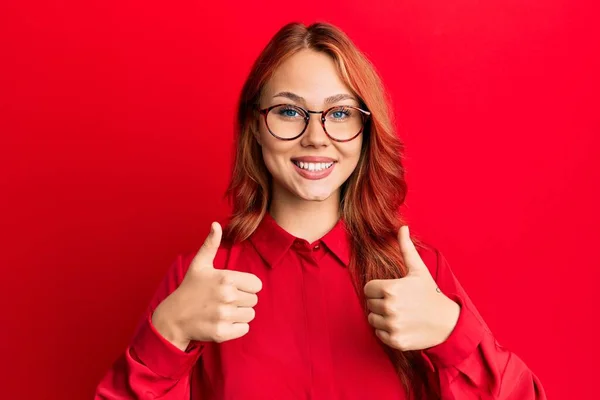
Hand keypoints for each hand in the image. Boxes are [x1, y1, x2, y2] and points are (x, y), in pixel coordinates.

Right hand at [152, 222, 262, 349]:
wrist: (173, 318)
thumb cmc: (190, 288)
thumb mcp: (199, 264)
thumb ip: (211, 244)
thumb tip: (216, 224)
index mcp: (226, 278)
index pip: (257, 285)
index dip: (246, 286)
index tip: (233, 288)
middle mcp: (227, 297)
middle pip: (254, 300)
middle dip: (242, 300)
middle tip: (225, 300)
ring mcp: (224, 316)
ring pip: (250, 315)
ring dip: (240, 314)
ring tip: (223, 310)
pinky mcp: (222, 332)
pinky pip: (244, 329)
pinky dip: (236, 328)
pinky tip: (222, 322)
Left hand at [364, 226, 459, 350]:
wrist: (447, 322)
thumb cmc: (429, 293)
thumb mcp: (418, 270)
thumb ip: (406, 248)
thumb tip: (402, 227)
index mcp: (391, 289)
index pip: (367, 289)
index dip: (377, 289)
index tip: (391, 291)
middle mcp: (390, 308)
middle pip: (369, 304)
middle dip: (380, 302)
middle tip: (398, 303)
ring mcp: (392, 325)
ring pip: (372, 319)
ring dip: (382, 317)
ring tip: (399, 314)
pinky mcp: (395, 341)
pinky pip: (379, 334)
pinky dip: (387, 331)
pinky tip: (401, 325)